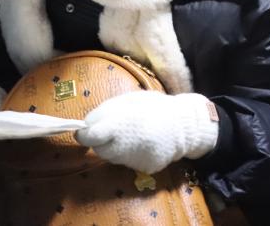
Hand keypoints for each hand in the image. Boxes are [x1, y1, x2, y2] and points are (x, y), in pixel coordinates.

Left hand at [76, 91, 218, 173]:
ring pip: (112, 156)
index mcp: (122, 124)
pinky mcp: (143, 169)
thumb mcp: (130, 101)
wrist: (185, 126)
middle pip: (99, 149)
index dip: (85, 134)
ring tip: (129, 134)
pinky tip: (140, 143)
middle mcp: (125, 145)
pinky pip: (127, 162)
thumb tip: (87, 125)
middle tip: (112, 129)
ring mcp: (135, 160)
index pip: (91, 136)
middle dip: (101, 140)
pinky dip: (129, 154)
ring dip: (114, 147)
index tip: (84, 131)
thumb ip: (107, 112)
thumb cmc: (155, 107)